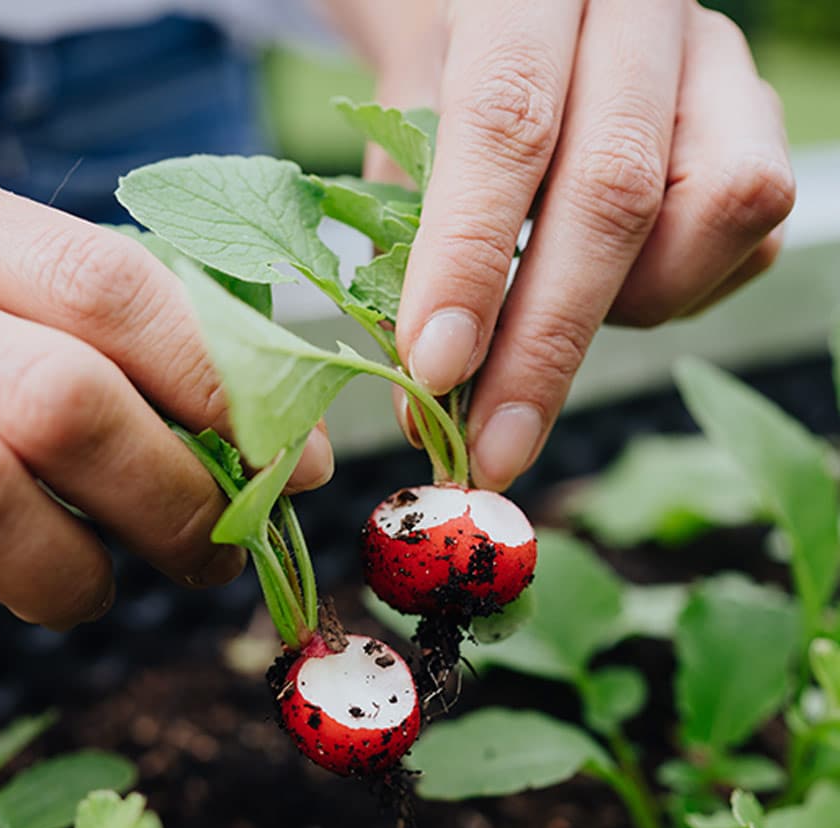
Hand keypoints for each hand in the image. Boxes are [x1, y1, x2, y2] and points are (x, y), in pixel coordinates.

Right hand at [0, 148, 332, 679]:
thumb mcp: (1, 310)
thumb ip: (126, 352)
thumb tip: (292, 454)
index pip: (106, 286)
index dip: (225, 390)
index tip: (294, 466)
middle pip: (59, 399)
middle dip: (174, 501)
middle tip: (216, 552)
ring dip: (69, 574)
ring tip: (84, 585)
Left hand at [366, 0, 794, 489]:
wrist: (518, 1)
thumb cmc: (450, 69)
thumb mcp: (403, 125)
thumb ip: (411, 238)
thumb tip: (425, 395)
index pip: (507, 123)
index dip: (472, 261)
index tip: (434, 372)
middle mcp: (639, 13)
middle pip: (615, 190)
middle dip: (544, 346)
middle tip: (490, 450)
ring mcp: (716, 62)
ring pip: (715, 215)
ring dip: (626, 312)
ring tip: (552, 320)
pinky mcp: (757, 118)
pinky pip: (745, 240)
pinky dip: (672, 294)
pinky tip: (611, 286)